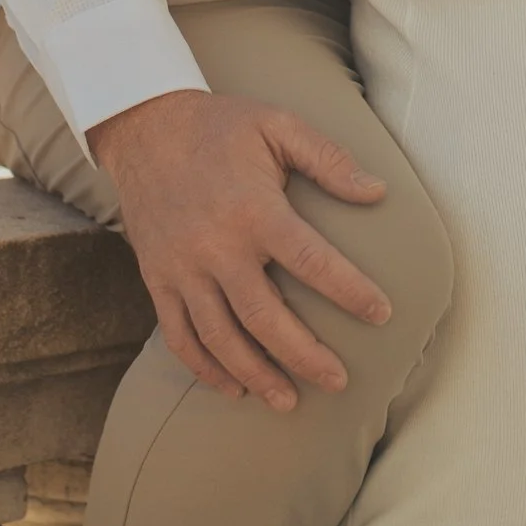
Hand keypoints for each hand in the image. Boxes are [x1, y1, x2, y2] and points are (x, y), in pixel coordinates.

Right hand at [89, 88, 393, 410]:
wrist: (143, 126)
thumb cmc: (220, 126)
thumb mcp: (278, 125)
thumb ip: (328, 159)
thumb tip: (378, 192)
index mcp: (254, 209)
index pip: (312, 261)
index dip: (350, 291)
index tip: (382, 314)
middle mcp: (216, 247)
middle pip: (265, 317)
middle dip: (304, 355)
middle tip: (339, 380)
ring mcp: (182, 268)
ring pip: (220, 338)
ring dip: (256, 374)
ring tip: (289, 401)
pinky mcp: (158, 279)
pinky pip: (179, 335)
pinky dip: (205, 368)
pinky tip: (233, 387)